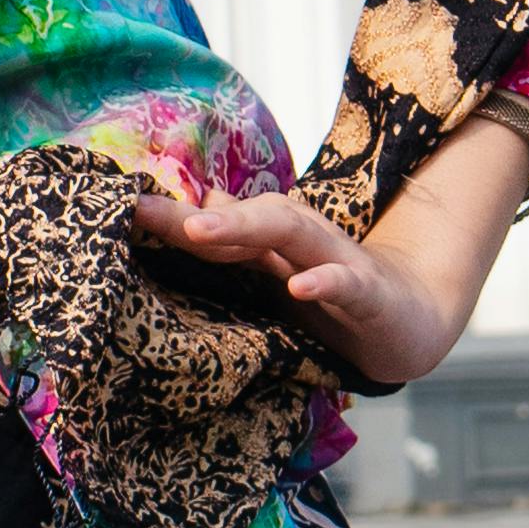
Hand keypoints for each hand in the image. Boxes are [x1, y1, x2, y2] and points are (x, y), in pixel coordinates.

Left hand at [130, 127, 522, 389]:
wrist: (413, 321)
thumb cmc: (334, 297)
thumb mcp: (278, 276)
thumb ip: (237, 246)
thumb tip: (193, 206)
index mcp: (271, 245)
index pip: (214, 225)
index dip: (165, 216)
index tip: (114, 205)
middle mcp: (298, 244)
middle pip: (243, 218)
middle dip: (193, 213)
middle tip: (142, 209)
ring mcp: (335, 263)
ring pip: (289, 233)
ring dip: (244, 226)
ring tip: (200, 229)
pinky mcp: (370, 294)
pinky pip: (346, 283)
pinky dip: (324, 281)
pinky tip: (299, 287)